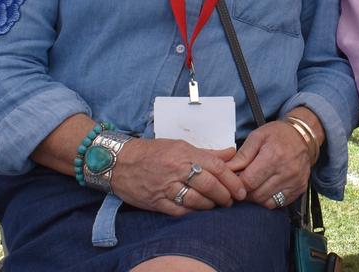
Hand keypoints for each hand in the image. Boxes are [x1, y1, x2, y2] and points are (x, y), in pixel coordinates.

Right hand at [111, 138, 247, 215]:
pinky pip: (179, 210)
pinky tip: (199, 211)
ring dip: (211, 205)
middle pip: (209, 185)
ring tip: (217, 205)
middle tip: (232, 200)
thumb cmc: (151, 152)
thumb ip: (207, 152)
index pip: (216, 167)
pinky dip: (192, 212)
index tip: (240, 189)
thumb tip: (231, 153)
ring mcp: (165, 187)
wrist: (117, 162)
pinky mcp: (156, 202)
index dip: (232, 180)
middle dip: (225, 195)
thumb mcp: (179, 145)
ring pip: (196, 200)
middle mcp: (176, 169)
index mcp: (184, 153)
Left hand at [226, 120, 312, 209]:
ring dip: (256, 197)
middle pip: (257, 195)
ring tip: (254, 186)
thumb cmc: (279, 135)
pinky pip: (279, 204)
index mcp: (273, 156)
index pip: (248, 181)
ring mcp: (294, 182)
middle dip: (245, 192)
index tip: (233, 181)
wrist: (303, 136)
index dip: (237, 184)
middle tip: (242, 185)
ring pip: (267, 202)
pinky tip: (266, 188)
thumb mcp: (257, 137)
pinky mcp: (299, 189)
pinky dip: (269, 199)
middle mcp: (286, 171)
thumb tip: (228, 170)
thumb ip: (241, 155)